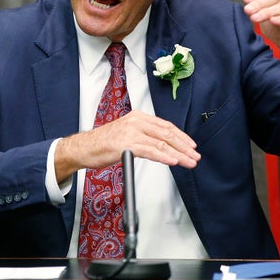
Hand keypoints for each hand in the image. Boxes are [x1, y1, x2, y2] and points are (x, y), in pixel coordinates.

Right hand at [54, 110, 200, 182]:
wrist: (84, 148)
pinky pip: (150, 151)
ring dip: (179, 154)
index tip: (191, 145)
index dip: (181, 136)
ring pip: (161, 143)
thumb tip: (164, 146)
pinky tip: (173, 161)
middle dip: (184, 146)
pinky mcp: (126, 144)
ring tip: (189, 161)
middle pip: (166, 133)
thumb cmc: (104, 143)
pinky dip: (164, 156)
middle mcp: (136, 122)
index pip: (165, 125)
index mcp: (138, 117)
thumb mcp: (127, 134)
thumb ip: (144, 136)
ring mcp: (131, 132)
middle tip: (195, 155)